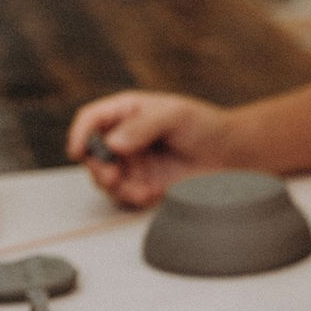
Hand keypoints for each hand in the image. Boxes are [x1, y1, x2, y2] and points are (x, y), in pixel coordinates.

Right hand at [66, 91, 231, 206]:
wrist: (231, 155)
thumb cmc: (206, 126)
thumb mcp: (175, 115)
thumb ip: (143, 125)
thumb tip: (113, 143)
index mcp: (127, 112)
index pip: (91, 119)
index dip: (80, 134)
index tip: (78, 152)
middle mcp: (125, 138)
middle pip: (92, 154)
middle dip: (98, 168)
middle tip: (113, 177)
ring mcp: (134, 163)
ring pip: (105, 179)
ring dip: (116, 188)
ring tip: (141, 190)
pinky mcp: (145, 185)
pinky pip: (125, 196)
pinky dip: (133, 199)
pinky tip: (152, 194)